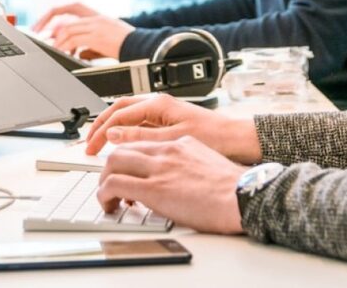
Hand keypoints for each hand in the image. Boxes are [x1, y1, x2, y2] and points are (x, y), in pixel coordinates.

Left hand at [32, 3, 134, 58]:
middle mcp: (95, 17)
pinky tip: (63, 53)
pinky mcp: (98, 36)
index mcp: (98, 16)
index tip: (44, 23)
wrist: (144, 47)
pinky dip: (65, 47)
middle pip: (64, 14)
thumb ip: (90, 46)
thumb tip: (78, 53)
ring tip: (51, 49)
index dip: (56, 13)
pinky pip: (75, 40)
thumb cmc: (129, 46)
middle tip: (37, 33)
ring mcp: (96, 25)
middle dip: (47, 22)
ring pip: (67, 29)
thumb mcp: (107, 42)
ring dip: (56, 40)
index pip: (72, 6)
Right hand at [86, 93, 261, 163]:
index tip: (90, 147)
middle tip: (88, 144)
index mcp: (158, 103)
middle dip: (101, 125)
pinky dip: (125, 133)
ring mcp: (163, 112)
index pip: (118, 114)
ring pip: (128, 116)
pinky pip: (139, 123)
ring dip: (112, 128)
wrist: (237, 139)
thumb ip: (141, 136)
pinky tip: (123, 146)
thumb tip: (114, 134)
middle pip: (119, 110)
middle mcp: (159, 103)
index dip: (100, 131)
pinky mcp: (168, 121)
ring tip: (100, 144)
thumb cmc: (213, 136)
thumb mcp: (173, 139)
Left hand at [97, 137, 244, 233]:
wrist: (242, 196)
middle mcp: (167, 151)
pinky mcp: (154, 188)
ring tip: (107, 196)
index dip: (128, 157)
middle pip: (123, 147)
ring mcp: (159, 168)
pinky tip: (109, 204)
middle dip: (109, 166)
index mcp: (181, 144)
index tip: (124, 170)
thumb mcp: (207, 163)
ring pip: (114, 162)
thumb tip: (179, 178)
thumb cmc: (232, 188)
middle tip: (109, 182)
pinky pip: (115, 184)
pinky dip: (104, 194)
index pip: (142, 142)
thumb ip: (187, 163)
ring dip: (104, 180)